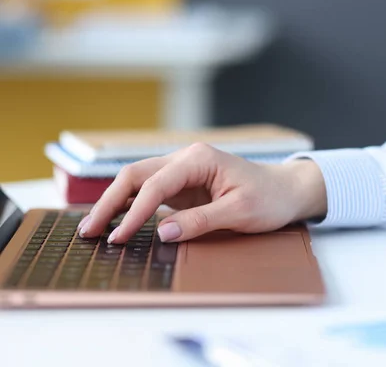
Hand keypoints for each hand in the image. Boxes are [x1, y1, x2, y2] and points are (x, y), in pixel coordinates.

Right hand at [78, 143, 326, 243]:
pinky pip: (150, 193)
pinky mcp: (184, 186)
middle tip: (90, 231)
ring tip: (95, 228)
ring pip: (138, 182)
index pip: (155, 184)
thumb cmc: (268, 198)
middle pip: (136, 176)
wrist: (286, 191)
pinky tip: (118, 221)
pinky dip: (132, 206)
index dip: (134, 212)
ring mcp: (183, 172)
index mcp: (198, 159)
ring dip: (116, 203)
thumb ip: (200, 220)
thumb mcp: (239, 211)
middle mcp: (186, 160)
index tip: (118, 237)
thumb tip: (162, 233)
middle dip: (110, 202)